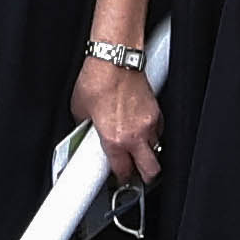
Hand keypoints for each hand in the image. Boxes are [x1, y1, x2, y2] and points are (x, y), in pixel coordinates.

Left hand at [72, 53, 162, 183]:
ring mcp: (149, 124)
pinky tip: (141, 130)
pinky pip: (159, 132)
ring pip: (157, 151)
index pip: (122, 172)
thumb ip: (86, 128)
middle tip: (135, 174)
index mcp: (115, 140)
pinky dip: (152, 135)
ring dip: (148, 154)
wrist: (115, 60)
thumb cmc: (96, 81)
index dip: (120, 180)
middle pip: (151, 171)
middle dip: (144, 177)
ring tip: (137, 151)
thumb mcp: (80, 111)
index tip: (118, 180)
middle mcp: (135, 136)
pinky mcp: (157, 111)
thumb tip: (86, 132)